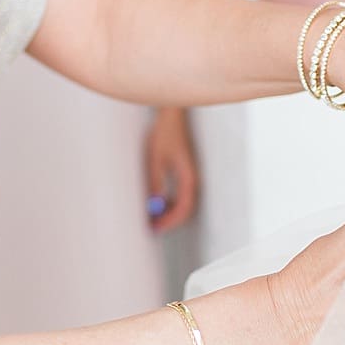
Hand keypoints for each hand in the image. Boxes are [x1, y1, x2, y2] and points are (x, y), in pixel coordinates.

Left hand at [145, 108, 198, 232]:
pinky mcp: (185, 174)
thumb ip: (156, 182)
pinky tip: (157, 202)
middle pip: (185, 209)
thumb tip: (153, 204)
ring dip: (169, 212)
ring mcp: (190, 177)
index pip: (183, 208)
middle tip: (152, 226)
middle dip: (169, 220)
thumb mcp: (156, 159)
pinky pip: (181, 195)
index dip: (170, 221)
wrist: (173, 116)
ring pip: (183, 204)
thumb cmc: (166, 134)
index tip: (156, 228)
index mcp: (188, 177)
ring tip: (151, 216)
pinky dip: (170, 203)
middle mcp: (193, 180)